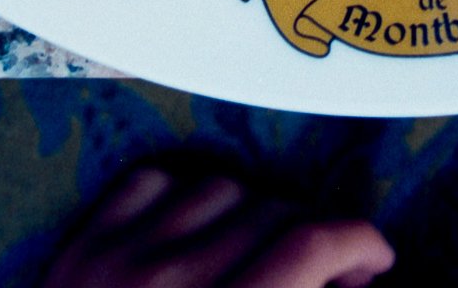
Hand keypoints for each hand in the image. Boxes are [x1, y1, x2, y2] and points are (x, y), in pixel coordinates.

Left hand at [42, 164, 393, 287]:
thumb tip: (344, 286)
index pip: (312, 246)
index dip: (360, 242)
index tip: (375, 261)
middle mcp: (174, 281)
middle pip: (277, 210)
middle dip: (313, 237)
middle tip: (324, 275)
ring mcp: (121, 256)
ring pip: (223, 186)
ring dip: (253, 214)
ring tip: (258, 254)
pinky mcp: (82, 246)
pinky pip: (155, 180)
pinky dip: (183, 196)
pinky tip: (195, 232)